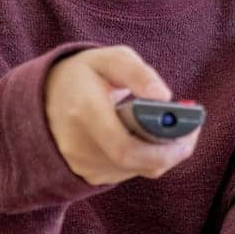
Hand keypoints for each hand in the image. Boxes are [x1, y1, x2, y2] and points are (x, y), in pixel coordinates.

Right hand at [45, 46, 198, 186]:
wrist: (42, 99)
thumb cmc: (82, 75)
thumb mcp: (108, 59)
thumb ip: (138, 73)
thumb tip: (165, 97)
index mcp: (84, 111)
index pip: (126, 146)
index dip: (163, 146)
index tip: (190, 127)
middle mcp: (80, 145)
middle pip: (138, 163)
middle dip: (172, 151)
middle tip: (192, 131)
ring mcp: (83, 165)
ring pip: (137, 169)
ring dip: (162, 152)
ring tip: (174, 128)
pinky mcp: (89, 174)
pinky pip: (129, 171)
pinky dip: (146, 156)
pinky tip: (151, 136)